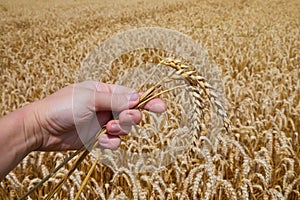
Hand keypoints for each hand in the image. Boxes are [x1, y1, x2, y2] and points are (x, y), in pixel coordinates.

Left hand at [31, 81, 165, 150]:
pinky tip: (101, 140)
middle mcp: (106, 106)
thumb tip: (137, 97)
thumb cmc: (62, 106)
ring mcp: (102, 122)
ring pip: (124, 129)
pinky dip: (110, 142)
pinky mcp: (97, 137)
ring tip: (108, 128)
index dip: (146, 100)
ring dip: (120, 130)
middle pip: (131, 112)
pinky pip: (113, 141)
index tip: (161, 107)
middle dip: (131, 117)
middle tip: (125, 118)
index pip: (130, 95)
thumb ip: (115, 99)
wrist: (42, 128)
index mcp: (104, 91)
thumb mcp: (89, 98)